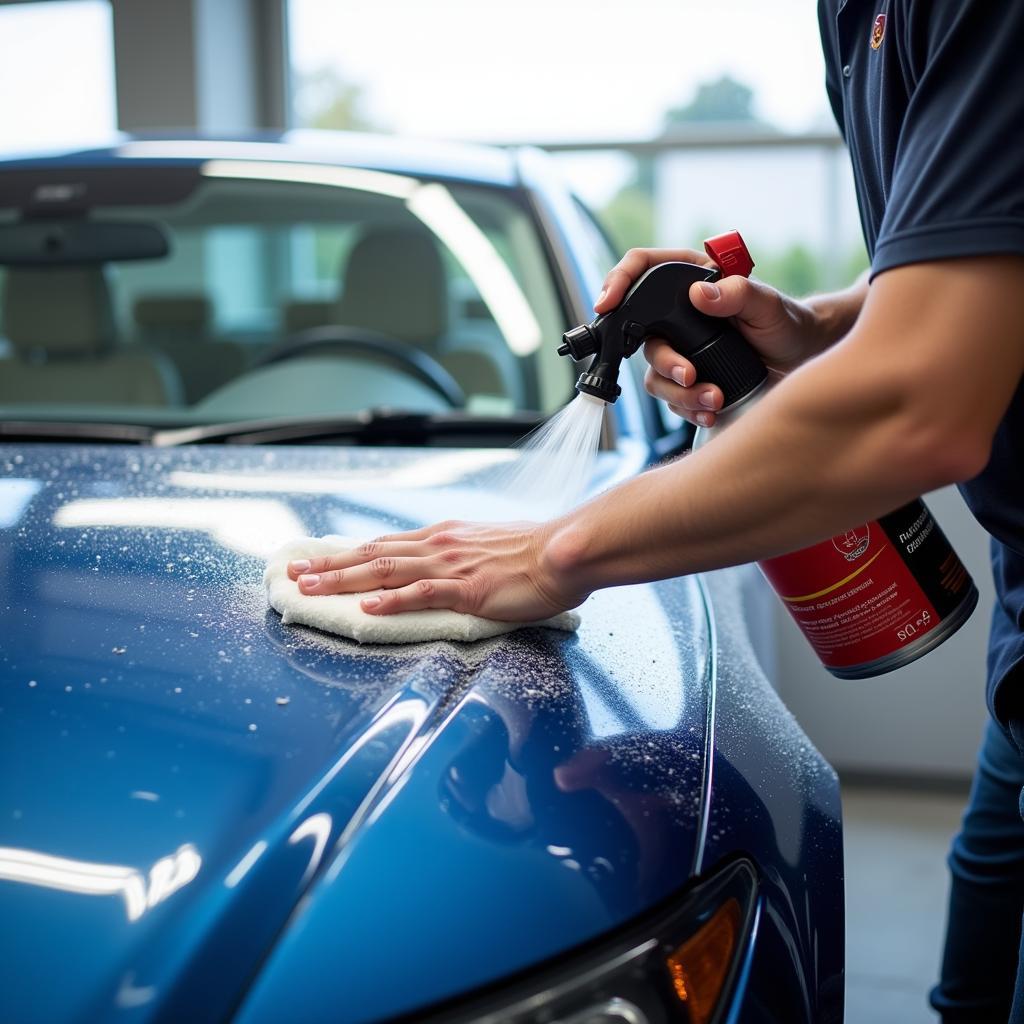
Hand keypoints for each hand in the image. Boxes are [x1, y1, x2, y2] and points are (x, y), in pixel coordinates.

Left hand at [286, 520, 585, 619]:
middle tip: (293, 574)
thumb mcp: (487, 547)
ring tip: (311, 588)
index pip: (382, 544)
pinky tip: (367, 608)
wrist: (564, 552)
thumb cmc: (533, 553)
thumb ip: (460, 556)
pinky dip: (391, 601)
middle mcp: (438, 546)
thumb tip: (442, 567)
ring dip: (344, 580)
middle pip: (372, 555)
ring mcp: (450, 566)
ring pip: (385, 571)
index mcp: (442, 537)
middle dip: (328, 565)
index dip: (345, 553)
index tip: (315, 560)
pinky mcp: (467, 589)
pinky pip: (422, 594)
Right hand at [595, 247, 825, 426]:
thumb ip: (738, 294)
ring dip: (679, 393)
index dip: (617, 281)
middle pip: (642, 335)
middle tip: (690, 376)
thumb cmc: (788, 322)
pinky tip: (710, 411)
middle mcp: (678, 313)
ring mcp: (680, 347)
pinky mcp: (687, 378)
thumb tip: (701, 294)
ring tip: (713, 400)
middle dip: (665, 363)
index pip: (641, 268)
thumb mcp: (768, 305)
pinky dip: (688, 409)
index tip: (608, 304)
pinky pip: (671, 398)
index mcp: (690, 279)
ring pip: (655, 374)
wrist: (801, 360)